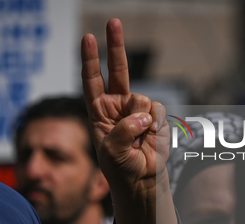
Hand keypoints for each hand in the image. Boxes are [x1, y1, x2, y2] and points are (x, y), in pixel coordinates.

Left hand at [80, 19, 176, 223]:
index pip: (92, 82)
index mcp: (100, 113)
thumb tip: (142, 116)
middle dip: (115, 46)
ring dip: (141, 122)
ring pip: (142, 100)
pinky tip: (149, 139)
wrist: (143, 181)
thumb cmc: (121, 169)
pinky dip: (155, 126)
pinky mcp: (156, 117)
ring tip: (138, 141)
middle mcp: (118, 107)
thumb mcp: (112, 154)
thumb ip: (122, 133)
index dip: (90, 61)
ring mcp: (138, 110)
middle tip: (112, 22)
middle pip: (117, 71)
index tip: (87, 38)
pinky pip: (158, 111)